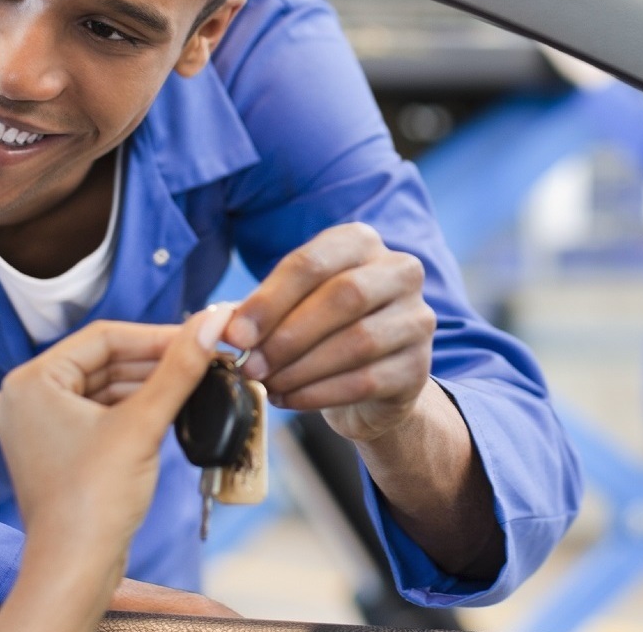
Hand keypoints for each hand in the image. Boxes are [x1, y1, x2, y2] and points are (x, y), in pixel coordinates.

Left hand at [0, 306, 233, 629]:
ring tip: (193, 381)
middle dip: (154, 362)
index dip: (156, 335)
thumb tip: (212, 321)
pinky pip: (97, 413)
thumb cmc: (94, 500)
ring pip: (102, 387)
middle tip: (202, 357)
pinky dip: (132, 410)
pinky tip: (169, 408)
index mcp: (30, 381)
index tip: (198, 335)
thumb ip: (179, 369)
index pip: (103, 338)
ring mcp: (37, 426)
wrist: (76, 566)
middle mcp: (24, 398)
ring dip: (147, 385)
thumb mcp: (143, 424)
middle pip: (102, 361)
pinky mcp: (56, 449)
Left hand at [224, 223, 436, 441]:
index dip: (269, 300)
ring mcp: (417, 318)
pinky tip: (290, 400)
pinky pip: (367, 380)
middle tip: (251, 365)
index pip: (313, 263)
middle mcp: (400, 271)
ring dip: (302, 368)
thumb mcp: (290, 309)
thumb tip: (223, 326)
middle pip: (343, 297)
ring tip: (268, 384)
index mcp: (361, 242)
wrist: (371, 383)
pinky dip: (320, 393)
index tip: (235, 334)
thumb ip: (260, 312)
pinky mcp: (419, 366)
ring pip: (358, 341)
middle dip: (288, 335)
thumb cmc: (320, 333)